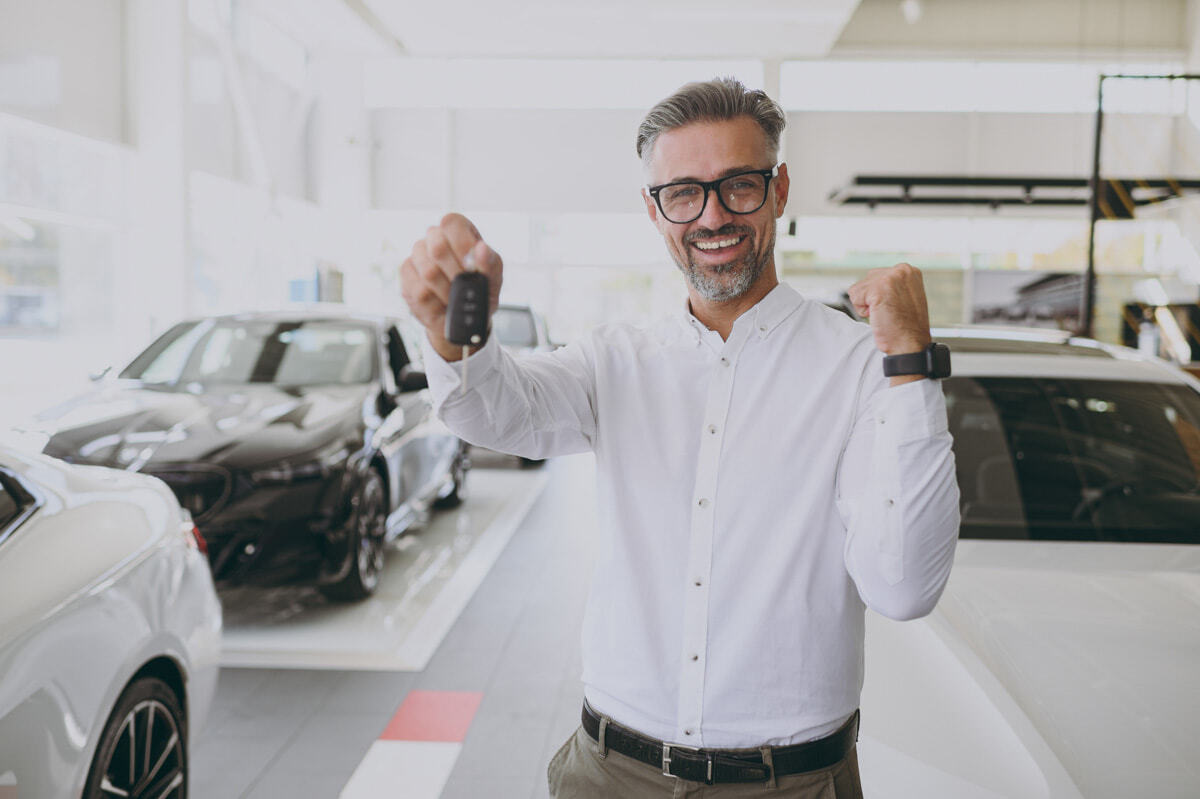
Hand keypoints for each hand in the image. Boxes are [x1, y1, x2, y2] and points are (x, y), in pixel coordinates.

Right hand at [400, 213, 503, 360]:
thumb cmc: (480, 290)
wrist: (465, 315)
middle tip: (466, 287)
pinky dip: (437, 304)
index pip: (451, 223)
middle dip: (456, 274)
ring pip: (428, 272)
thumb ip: (489, 262)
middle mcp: (434, 237)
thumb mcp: (492, 277)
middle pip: (437, 248)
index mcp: (459, 230)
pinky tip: (443, 304)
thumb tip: (481, 247)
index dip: (461, 244)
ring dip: (448, 292)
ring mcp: (417, 255)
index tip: (471, 266)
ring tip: (456, 298)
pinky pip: (420, 291)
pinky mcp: (406, 275)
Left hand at [847, 263, 931, 381]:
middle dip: (872, 299)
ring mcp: (891, 277)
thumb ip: (891, 284)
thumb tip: (871, 282)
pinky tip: (880, 316)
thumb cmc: (905, 327)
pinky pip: (854, 296)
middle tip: (890, 313)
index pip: (876, 276)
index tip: (895, 307)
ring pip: (858, 289)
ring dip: (867, 306)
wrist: (909, 345)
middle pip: (866, 280)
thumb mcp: (903, 297)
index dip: (879, 296)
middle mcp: (902, 270)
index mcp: (909, 270)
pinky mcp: (879, 288)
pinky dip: (862, 311)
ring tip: (885, 314)